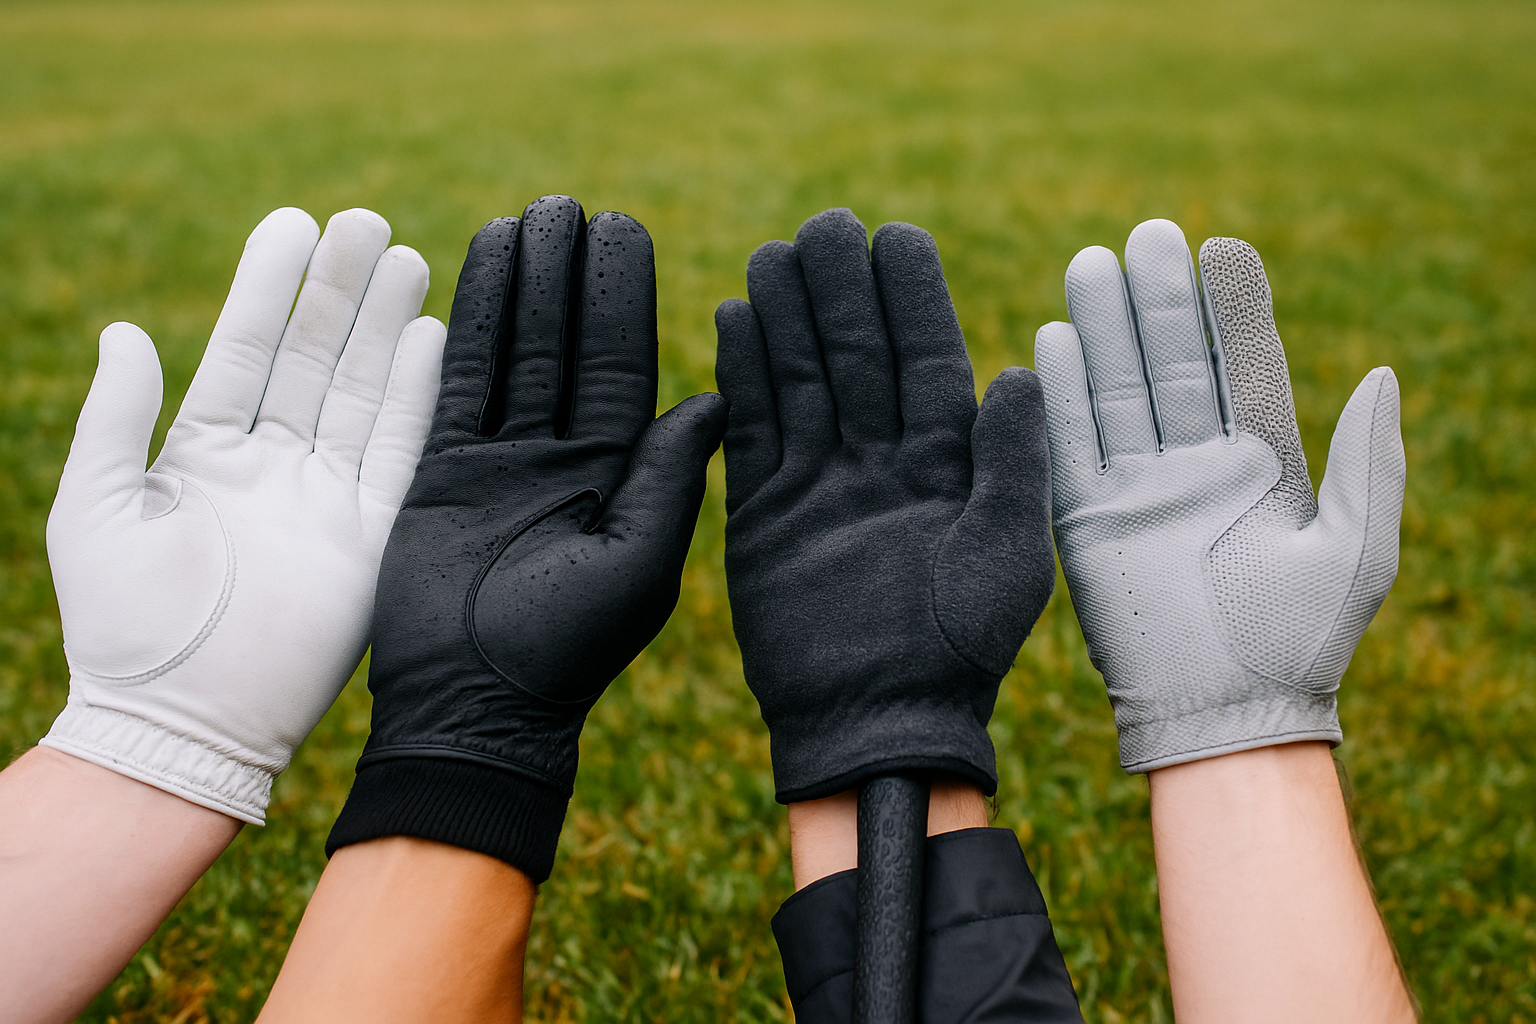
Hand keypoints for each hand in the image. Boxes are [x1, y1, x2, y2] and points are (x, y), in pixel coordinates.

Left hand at [41, 207, 444, 822]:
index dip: (269, 287)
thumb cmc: (123, 623)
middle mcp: (275, 467)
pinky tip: (435, 340)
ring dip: (386, 330)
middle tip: (366, 222)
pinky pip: (402, 456)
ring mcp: (328, 500)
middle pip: (315, 361)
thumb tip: (127, 331)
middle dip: (340, 293)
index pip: (246, 351)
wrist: (183, 721)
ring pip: (363, 395)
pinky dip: (418, 399)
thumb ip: (117, 417)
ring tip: (406, 258)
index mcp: (207, 454)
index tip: (294, 223)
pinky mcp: (372, 538)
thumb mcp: (95, 505)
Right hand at [326, 196, 726, 882]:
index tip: (626, 229)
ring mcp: (504, 458)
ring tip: (527, 215)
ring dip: (522, 285)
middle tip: (573, 205)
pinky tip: (475, 267)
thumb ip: (667, 478)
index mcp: (621, 474)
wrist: (476, 707)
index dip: (623, 298)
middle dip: (571, 277)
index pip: (625, 367)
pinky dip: (467, 325)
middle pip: (569, 345)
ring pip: (515, 351)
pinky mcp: (444, 467)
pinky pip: (458, 382)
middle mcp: (566, 456)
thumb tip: (713, 398)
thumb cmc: (569, 650)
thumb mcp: (638, 564)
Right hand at [714, 209, 1055, 803]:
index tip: (895, 237)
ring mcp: (820, 487)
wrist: (877, 728)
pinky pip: (751, 434)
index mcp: (948, 467)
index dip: (911, 301)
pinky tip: (732, 319)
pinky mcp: (765, 515)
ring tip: (773, 256)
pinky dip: (742, 377)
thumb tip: (1017, 372)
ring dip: (787, 319)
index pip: (928, 363)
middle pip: (858, 360)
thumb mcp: (1006, 556)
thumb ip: (1010, 463)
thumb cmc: (959, 652)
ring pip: (801, 384)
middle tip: (824, 227)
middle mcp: (882, 465)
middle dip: (842, 293)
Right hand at [1034, 219, 1404, 771]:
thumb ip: (1366, 462)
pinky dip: (1059, 397)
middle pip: (1170, 367)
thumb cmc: (1302, 642)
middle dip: (1157, 304)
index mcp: (1260, 469)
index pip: (1240, 369)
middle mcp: (1194, 469)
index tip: (1219, 247)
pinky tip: (1052, 340)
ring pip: (1116, 394)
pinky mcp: (1088, 522)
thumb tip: (1379, 373)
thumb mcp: (1356, 549)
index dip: (1229, 310)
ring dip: (1101, 332)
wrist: (1228, 715)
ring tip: (1091, 264)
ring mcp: (1138, 492)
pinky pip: (1069, 449)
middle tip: (1145, 237)